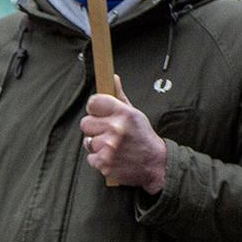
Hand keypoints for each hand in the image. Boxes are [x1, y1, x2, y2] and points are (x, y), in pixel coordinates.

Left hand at [80, 76, 169, 194]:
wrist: (155, 163)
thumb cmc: (143, 137)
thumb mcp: (135, 114)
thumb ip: (119, 97)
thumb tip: (112, 78)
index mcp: (123, 114)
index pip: (93, 102)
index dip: (94, 108)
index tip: (98, 112)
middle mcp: (115, 129)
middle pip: (85, 123)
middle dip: (94, 128)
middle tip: (108, 132)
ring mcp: (109, 147)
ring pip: (87, 141)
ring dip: (97, 144)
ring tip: (112, 145)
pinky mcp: (104, 163)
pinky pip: (90, 157)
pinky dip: (99, 158)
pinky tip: (112, 156)